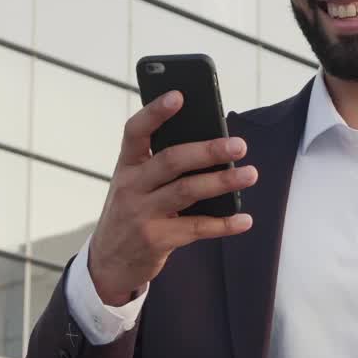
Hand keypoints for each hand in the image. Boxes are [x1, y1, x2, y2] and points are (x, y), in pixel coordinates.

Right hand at [88, 90, 257, 305]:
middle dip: (207, 150)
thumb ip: (162, 164)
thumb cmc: (133, 211)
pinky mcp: (155, 240)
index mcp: (126, 165)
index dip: (155, 112)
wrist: (108, 262)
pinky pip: (195, 228)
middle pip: (171, 160)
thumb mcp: (136, 184)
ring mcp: (141, 214)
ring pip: (186, 191)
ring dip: (222, 182)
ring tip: (250, 174)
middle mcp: (130, 186)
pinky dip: (223, 224)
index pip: (135, 130)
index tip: (179, 95)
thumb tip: (213, 145)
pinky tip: (244, 219)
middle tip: (239, 145)